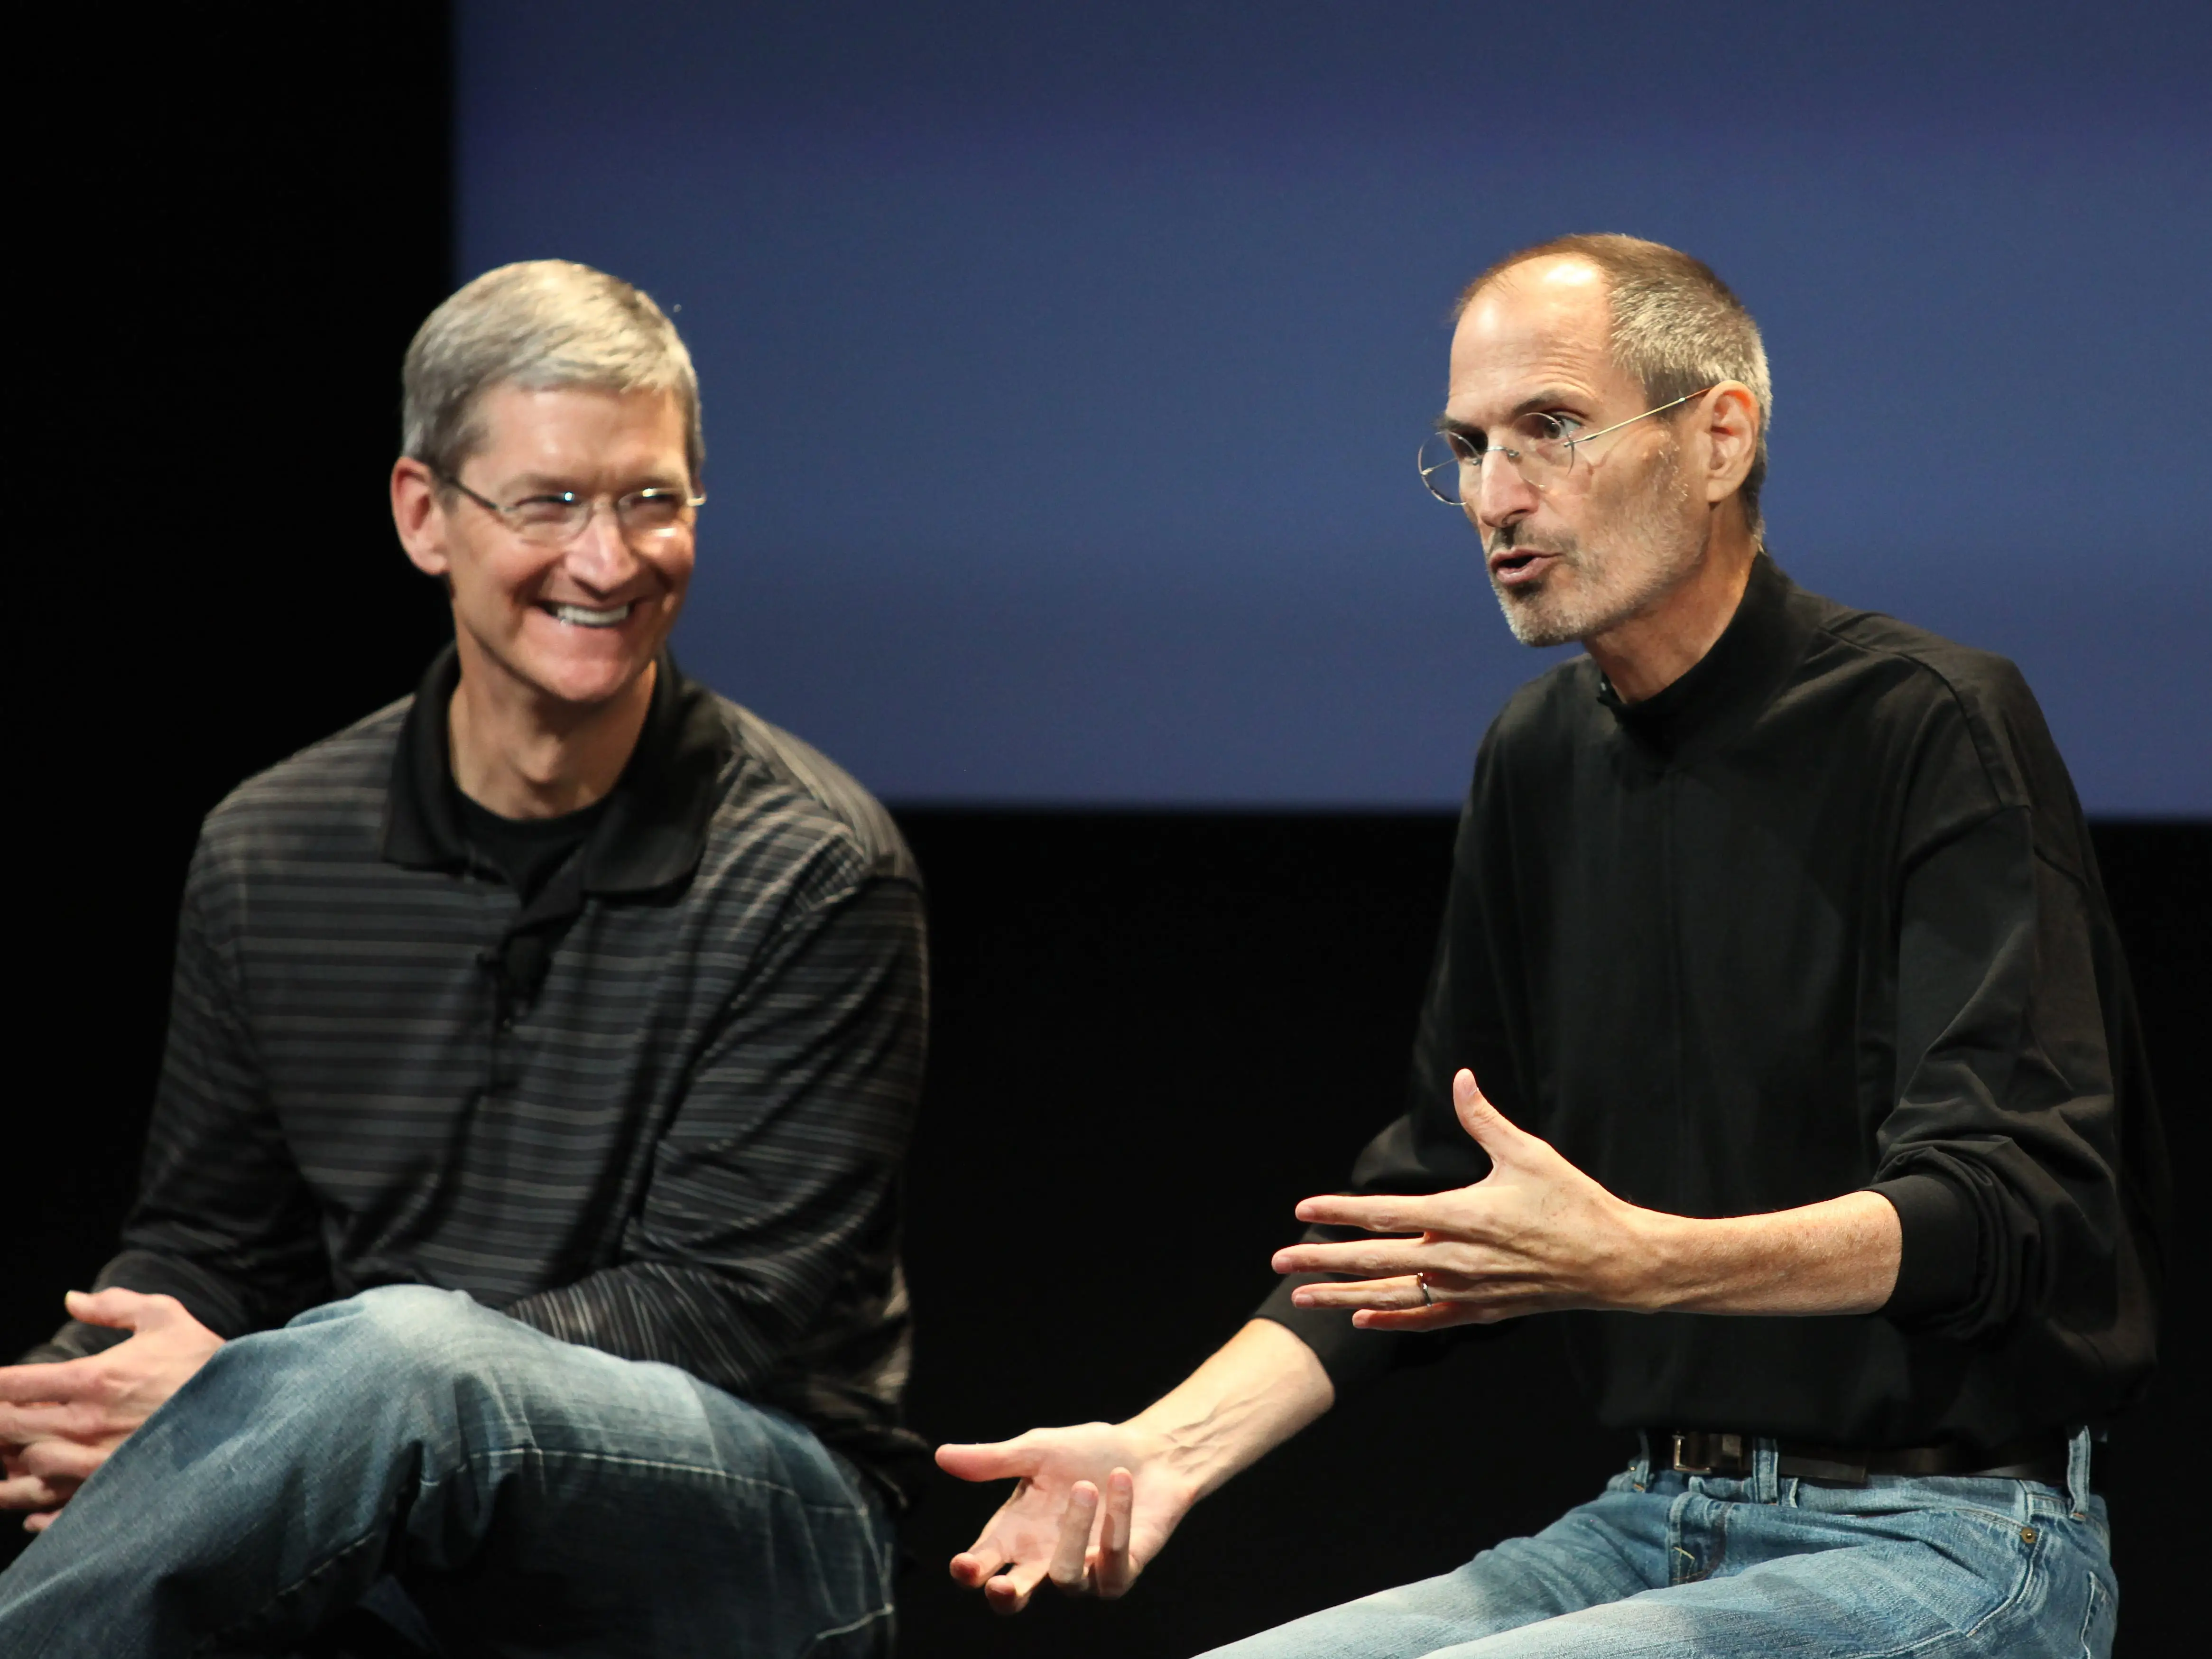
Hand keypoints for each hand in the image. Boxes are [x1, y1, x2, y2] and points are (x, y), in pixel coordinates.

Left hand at [0, 1289, 224, 1530]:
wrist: (245, 1409)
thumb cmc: (204, 1361)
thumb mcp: (166, 1317)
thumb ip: (115, 1305)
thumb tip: (72, 1298)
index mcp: (93, 1378)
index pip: (13, 1383)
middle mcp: (85, 1424)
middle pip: (6, 1428)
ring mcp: (94, 1464)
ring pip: (21, 1474)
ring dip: (6, 1467)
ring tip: (10, 1459)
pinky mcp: (109, 1492)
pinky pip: (52, 1510)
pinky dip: (33, 1508)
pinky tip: (34, 1498)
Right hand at [936, 1421, 1192, 1612]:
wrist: (1149, 1452)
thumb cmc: (1087, 1452)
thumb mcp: (1037, 1450)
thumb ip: (993, 1460)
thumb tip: (941, 1455)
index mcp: (1017, 1533)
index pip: (985, 1562)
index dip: (971, 1571)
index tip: (964, 1565)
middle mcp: (1045, 1559)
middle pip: (1015, 1598)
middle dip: (1005, 1596)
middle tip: (998, 1584)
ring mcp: (1084, 1571)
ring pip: (1066, 1577)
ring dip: (1074, 1531)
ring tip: (1087, 1486)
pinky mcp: (1121, 1572)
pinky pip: (1112, 1564)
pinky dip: (1116, 1521)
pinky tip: (1120, 1483)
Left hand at [1273, 1069, 1656, 1328]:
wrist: (1615, 1262)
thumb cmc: (1573, 1203)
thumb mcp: (1528, 1154)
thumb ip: (1485, 1120)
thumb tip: (1462, 1079)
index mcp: (1462, 1216)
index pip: (1385, 1213)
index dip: (1339, 1212)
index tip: (1303, 1211)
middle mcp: (1457, 1258)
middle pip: (1375, 1259)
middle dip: (1322, 1261)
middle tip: (1280, 1262)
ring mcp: (1468, 1289)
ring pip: (1392, 1295)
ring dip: (1343, 1295)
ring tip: (1303, 1298)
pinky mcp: (1483, 1310)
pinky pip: (1427, 1318)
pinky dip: (1391, 1320)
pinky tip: (1361, 1318)